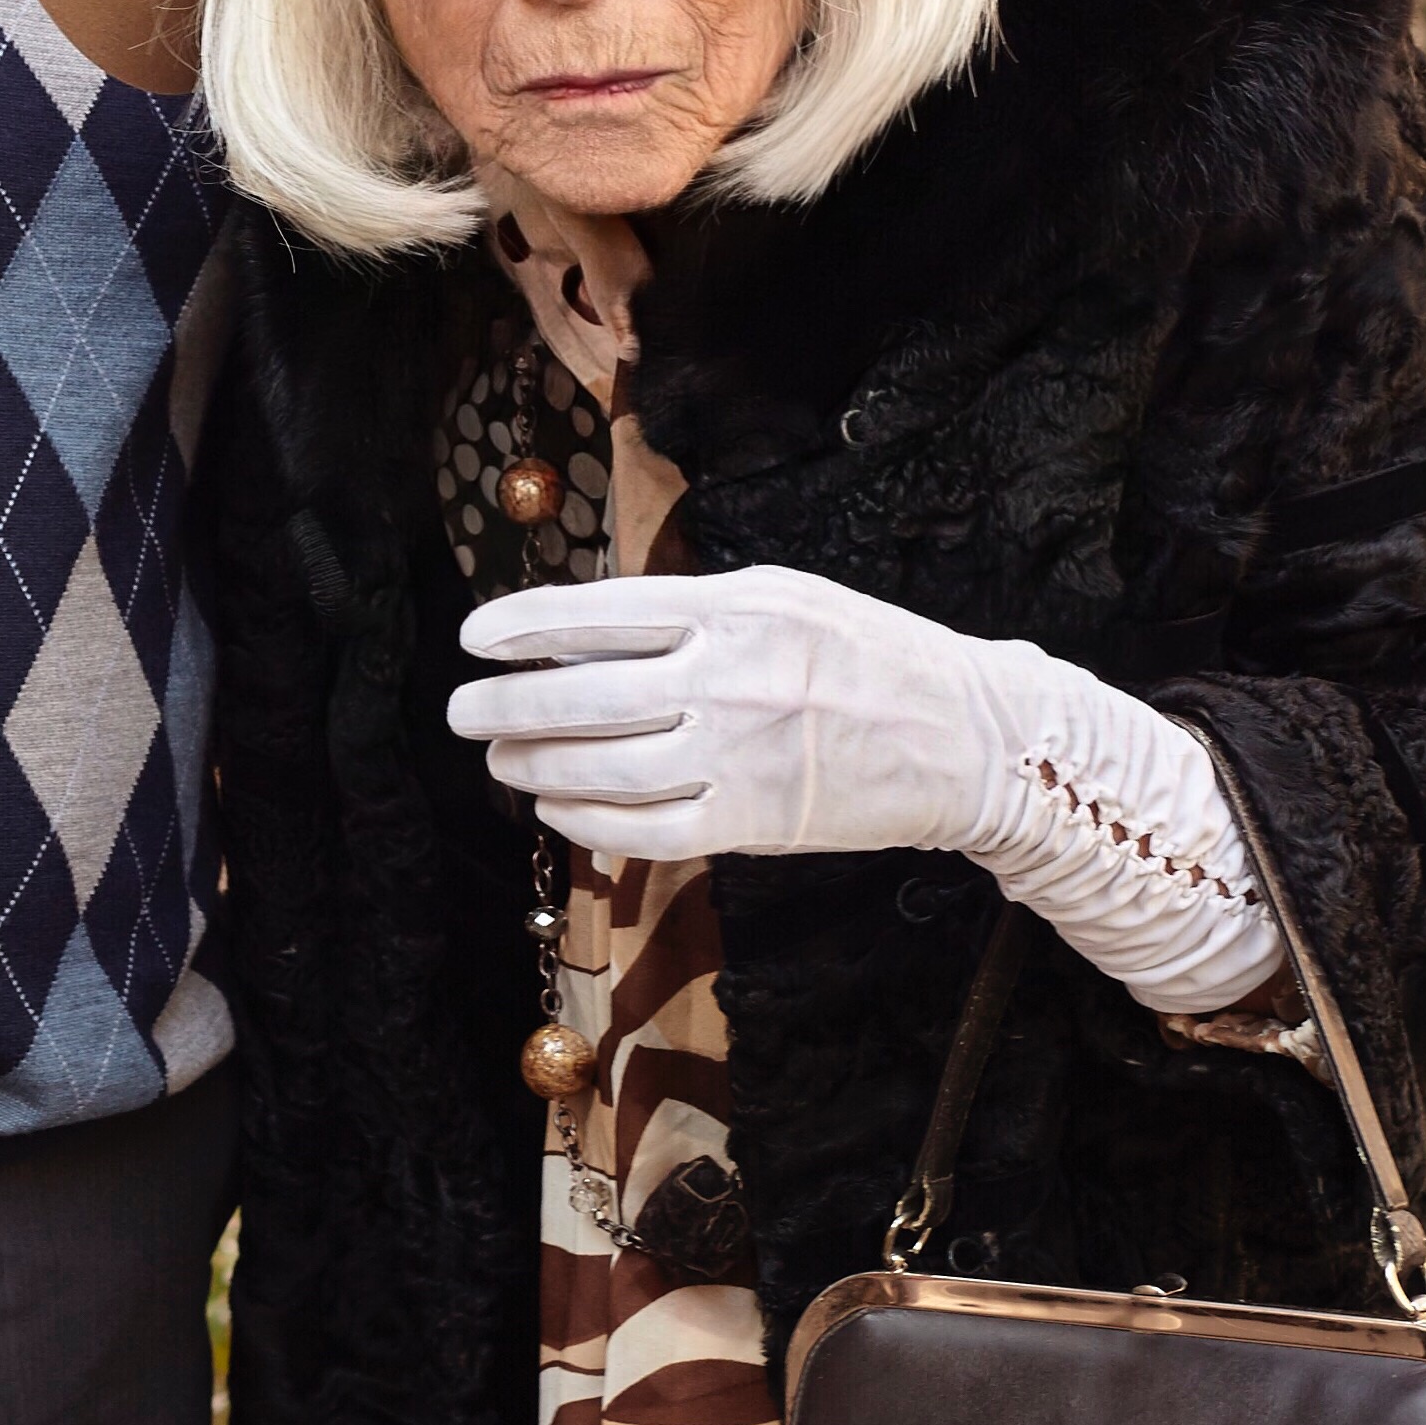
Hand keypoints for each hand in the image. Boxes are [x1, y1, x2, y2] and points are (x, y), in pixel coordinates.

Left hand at [450, 566, 1277, 1009]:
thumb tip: (585, 626)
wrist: (964, 737)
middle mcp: (725, 680)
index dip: (522, 627)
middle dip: (506, 704)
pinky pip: (641, 830)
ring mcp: (735, 756)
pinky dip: (586, 820)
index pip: (597, 615)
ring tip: (499, 758)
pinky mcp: (749, 823)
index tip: (474, 638)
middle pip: (581, 696)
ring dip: (535, 764)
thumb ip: (690, 607)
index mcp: (733, 609)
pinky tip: (556, 806)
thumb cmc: (867, 652)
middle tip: (461, 709)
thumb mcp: (783, 594)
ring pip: (601, 768)